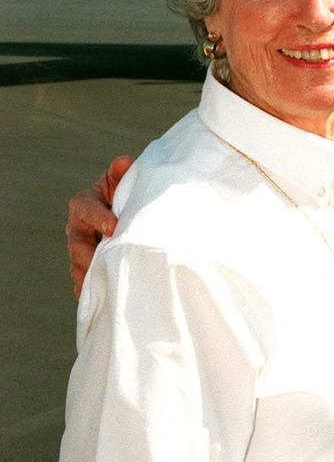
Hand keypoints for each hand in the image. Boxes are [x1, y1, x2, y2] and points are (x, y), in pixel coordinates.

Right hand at [65, 156, 132, 297]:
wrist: (127, 212)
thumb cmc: (124, 193)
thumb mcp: (122, 181)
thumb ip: (121, 173)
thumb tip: (124, 162)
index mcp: (84, 204)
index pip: (86, 209)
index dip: (98, 217)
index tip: (113, 227)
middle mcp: (78, 228)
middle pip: (77, 244)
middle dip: (88, 256)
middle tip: (104, 264)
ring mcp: (80, 250)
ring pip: (78, 266)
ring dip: (89, 277)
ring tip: (102, 287)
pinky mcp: (87, 267)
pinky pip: (85, 280)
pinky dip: (91, 291)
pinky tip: (104, 300)